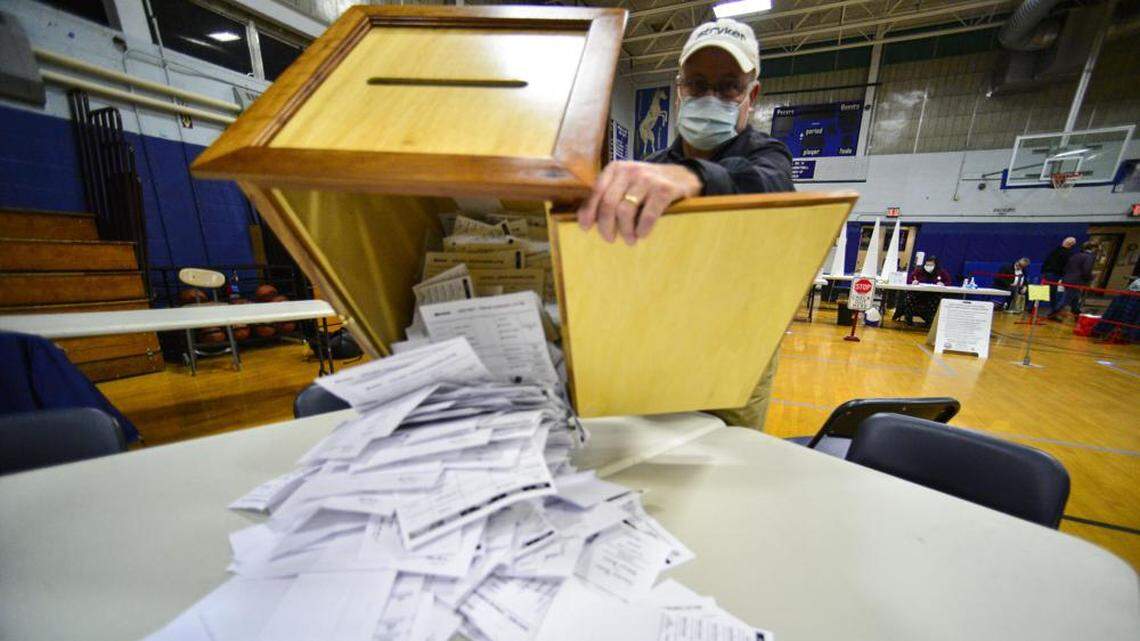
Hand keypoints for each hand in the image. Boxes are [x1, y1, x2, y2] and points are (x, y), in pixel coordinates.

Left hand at [576, 161, 701, 244]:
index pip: (596, 192)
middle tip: (610, 239)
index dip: (589, 212)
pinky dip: (643, 229)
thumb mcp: (626, 184)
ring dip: (625, 231)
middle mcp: (630, 171)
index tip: (586, 228)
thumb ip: (608, 196)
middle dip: (606, 226)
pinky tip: (643, 234)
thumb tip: (586, 221)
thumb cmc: (648, 186)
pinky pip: (648, 215)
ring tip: (630, 240)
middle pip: (609, 203)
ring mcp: (648, 179)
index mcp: (616, 169)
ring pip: (626, 211)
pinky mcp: (664, 190)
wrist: (683, 176)